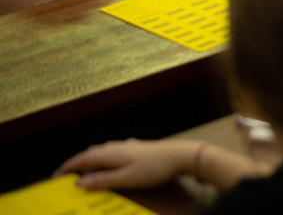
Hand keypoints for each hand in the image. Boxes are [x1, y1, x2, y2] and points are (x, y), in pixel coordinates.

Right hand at [56, 138, 197, 190]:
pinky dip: (107, 154)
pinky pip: (117, 149)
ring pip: (105, 149)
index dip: (68, 167)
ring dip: (92, 156)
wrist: (180, 156)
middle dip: (78, 161)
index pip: (84, 159)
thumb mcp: (126, 179)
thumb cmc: (154, 169)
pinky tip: (114, 154)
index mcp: (111, 154)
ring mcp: (130, 146)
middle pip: (92, 152)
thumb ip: (103, 180)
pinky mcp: (140, 147)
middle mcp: (118, 147)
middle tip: (66, 172)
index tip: (55, 176)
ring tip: (85, 163)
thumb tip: (79, 183)